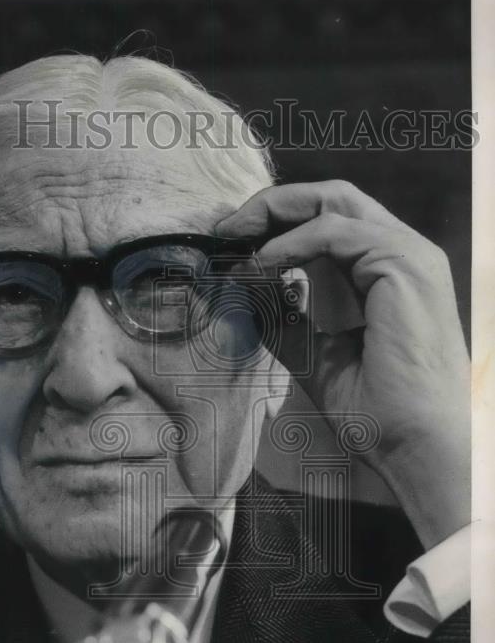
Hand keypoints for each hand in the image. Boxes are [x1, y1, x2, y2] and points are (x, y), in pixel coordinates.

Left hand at [216, 181, 470, 549]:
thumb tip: (246, 290)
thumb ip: (287, 319)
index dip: (277, 223)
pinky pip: (335, 231)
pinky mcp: (404, 264)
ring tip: (235, 243)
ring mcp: (407, 254)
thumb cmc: (379, 413)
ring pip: (333, 201)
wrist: (417, 445)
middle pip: (330, 197)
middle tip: (225, 230)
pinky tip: (262, 265)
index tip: (231, 244)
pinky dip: (291, 243)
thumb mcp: (315, 356)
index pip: (329, 221)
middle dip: (272, 206)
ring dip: (276, 216)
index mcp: (385, 273)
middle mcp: (400, 254)